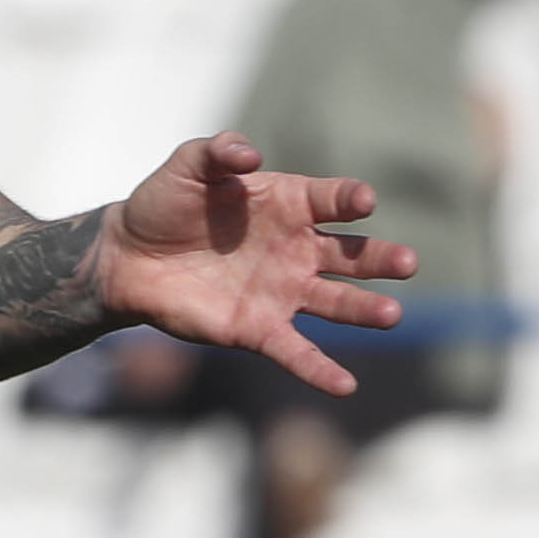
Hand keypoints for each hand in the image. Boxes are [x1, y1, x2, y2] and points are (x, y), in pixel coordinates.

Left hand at [84, 134, 414, 398]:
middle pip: (350, 257)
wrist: (129, 258)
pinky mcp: (259, 328)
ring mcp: (282, 292)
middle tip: (408, 263)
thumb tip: (249, 154)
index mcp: (288, 205)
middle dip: (380, 259)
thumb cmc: (164, 204)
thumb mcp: (189, 165)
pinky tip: (346, 386)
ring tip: (392, 314)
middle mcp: (296, 250)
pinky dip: (319, 370)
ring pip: (335, 303)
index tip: (363, 201)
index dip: (349, 199)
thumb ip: (219, 151)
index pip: (331, 200)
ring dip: (364, 310)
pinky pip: (296, 351)